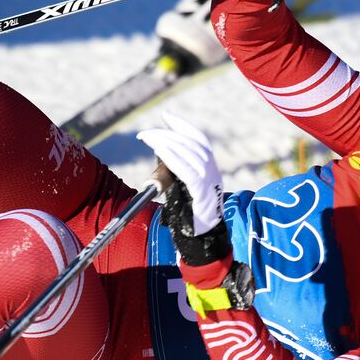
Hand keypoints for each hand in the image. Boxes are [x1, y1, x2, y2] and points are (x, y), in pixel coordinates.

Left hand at [137, 113, 228, 266]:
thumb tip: (161, 154)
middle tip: (146, 133)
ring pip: (189, 153)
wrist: (202, 243)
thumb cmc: (190, 219)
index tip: (166, 117)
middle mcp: (213, 172)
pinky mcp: (202, 193)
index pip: (199, 140)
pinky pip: (187, 170)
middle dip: (167, 133)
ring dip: (166, 142)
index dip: (183, 126)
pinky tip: (159, 150)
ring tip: (148, 138)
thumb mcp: (183, 189)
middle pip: (192, 144)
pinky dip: (172, 156)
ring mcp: (210, 182)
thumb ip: (176, 172)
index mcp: (210, 170)